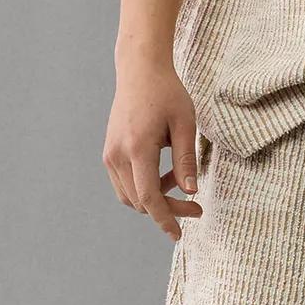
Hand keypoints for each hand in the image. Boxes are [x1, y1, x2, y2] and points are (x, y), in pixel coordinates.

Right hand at [103, 58, 204, 242]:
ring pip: (130, 196)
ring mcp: (110, 154)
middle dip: (167, 211)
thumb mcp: (185, 124)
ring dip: (155, 200)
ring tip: (179, 184)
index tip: (180, 234)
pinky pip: (124, 183)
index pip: (149, 197)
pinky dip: (144, 187)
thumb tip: (190, 191)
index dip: (165, 219)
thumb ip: (186, 159)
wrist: (139, 71)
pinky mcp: (109, 152)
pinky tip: (165, 174)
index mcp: (138, 148)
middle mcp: (117, 155)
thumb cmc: (167, 93)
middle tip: (195, 207)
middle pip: (140, 201)